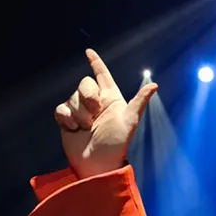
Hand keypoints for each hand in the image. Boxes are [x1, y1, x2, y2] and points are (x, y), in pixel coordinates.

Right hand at [54, 49, 157, 177]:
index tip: (89, 52)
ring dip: (79, 113)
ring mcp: (80, 111)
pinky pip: (60, 109)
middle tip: (95, 115)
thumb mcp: (129, 121)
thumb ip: (139, 102)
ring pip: (72, 97)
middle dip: (88, 97)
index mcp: (112, 100)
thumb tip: (154, 85)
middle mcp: (96, 103)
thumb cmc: (116, 144)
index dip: (96, 63)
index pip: (103, 76)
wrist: (97, 163)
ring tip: (87, 127)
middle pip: (84, 84)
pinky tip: (73, 129)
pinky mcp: (67, 120)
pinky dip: (66, 118)